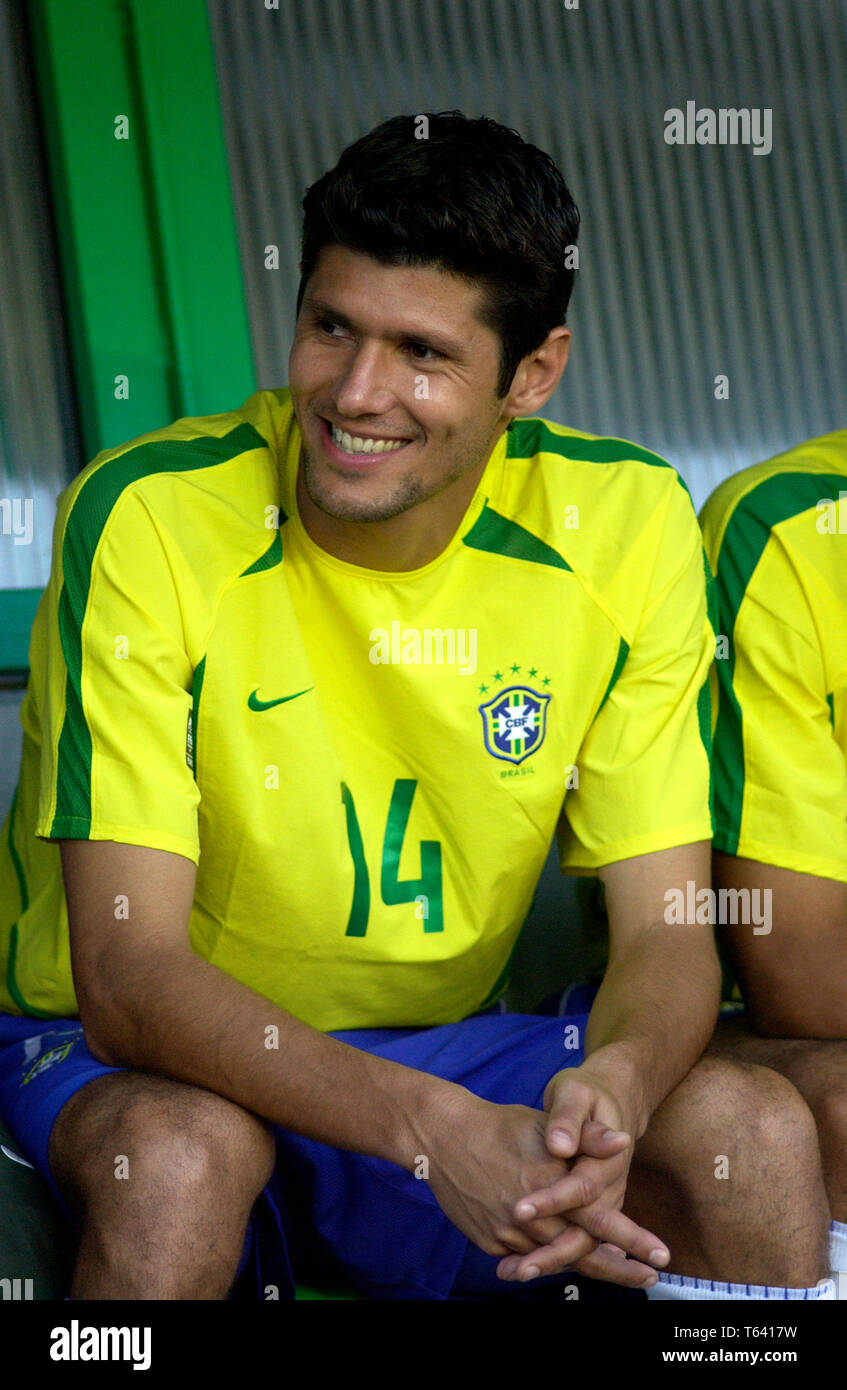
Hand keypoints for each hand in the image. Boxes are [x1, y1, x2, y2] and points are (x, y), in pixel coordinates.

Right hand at [421, 1087, 664, 1287]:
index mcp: (550, 1187)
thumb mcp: (546, 1126)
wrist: (443, 1137)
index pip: (601, 1220)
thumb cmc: (501, 1126)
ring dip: (585, 1264)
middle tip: (649, 1278)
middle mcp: (531, 1218)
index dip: (633, 1240)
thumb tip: (623, 1141)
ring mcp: (508, 1234)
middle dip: (619, 1268)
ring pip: (554, 1259)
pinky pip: (526, 1259)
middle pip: (582, 1253)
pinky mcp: (490, 1242)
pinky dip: (548, 1260)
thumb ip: (587, 1137)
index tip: (661, 1257)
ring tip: (616, 1269)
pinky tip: (565, 1257)